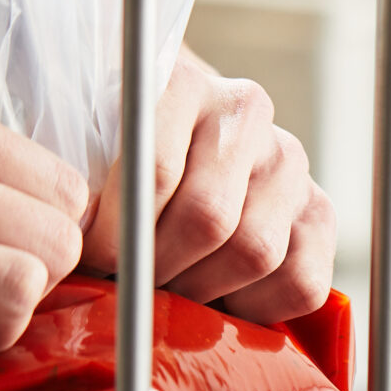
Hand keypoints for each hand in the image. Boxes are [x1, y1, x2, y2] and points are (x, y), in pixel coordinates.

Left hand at [82, 52, 335, 325]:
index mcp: (183, 82)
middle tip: (130, 286)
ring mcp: (289, 162)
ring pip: (255, 252)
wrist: (170, 155)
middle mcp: (246, 112)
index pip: (155, 172)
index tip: (89, 261)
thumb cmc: (110, 162)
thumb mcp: (79, 148)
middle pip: (208, 218)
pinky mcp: (318, 212)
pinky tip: (222, 298)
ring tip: (169, 291)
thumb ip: (75, 177)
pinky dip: (258, 308)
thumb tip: (72, 239)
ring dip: (203, 291)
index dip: (116, 236)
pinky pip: (301, 283)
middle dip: (159, 270)